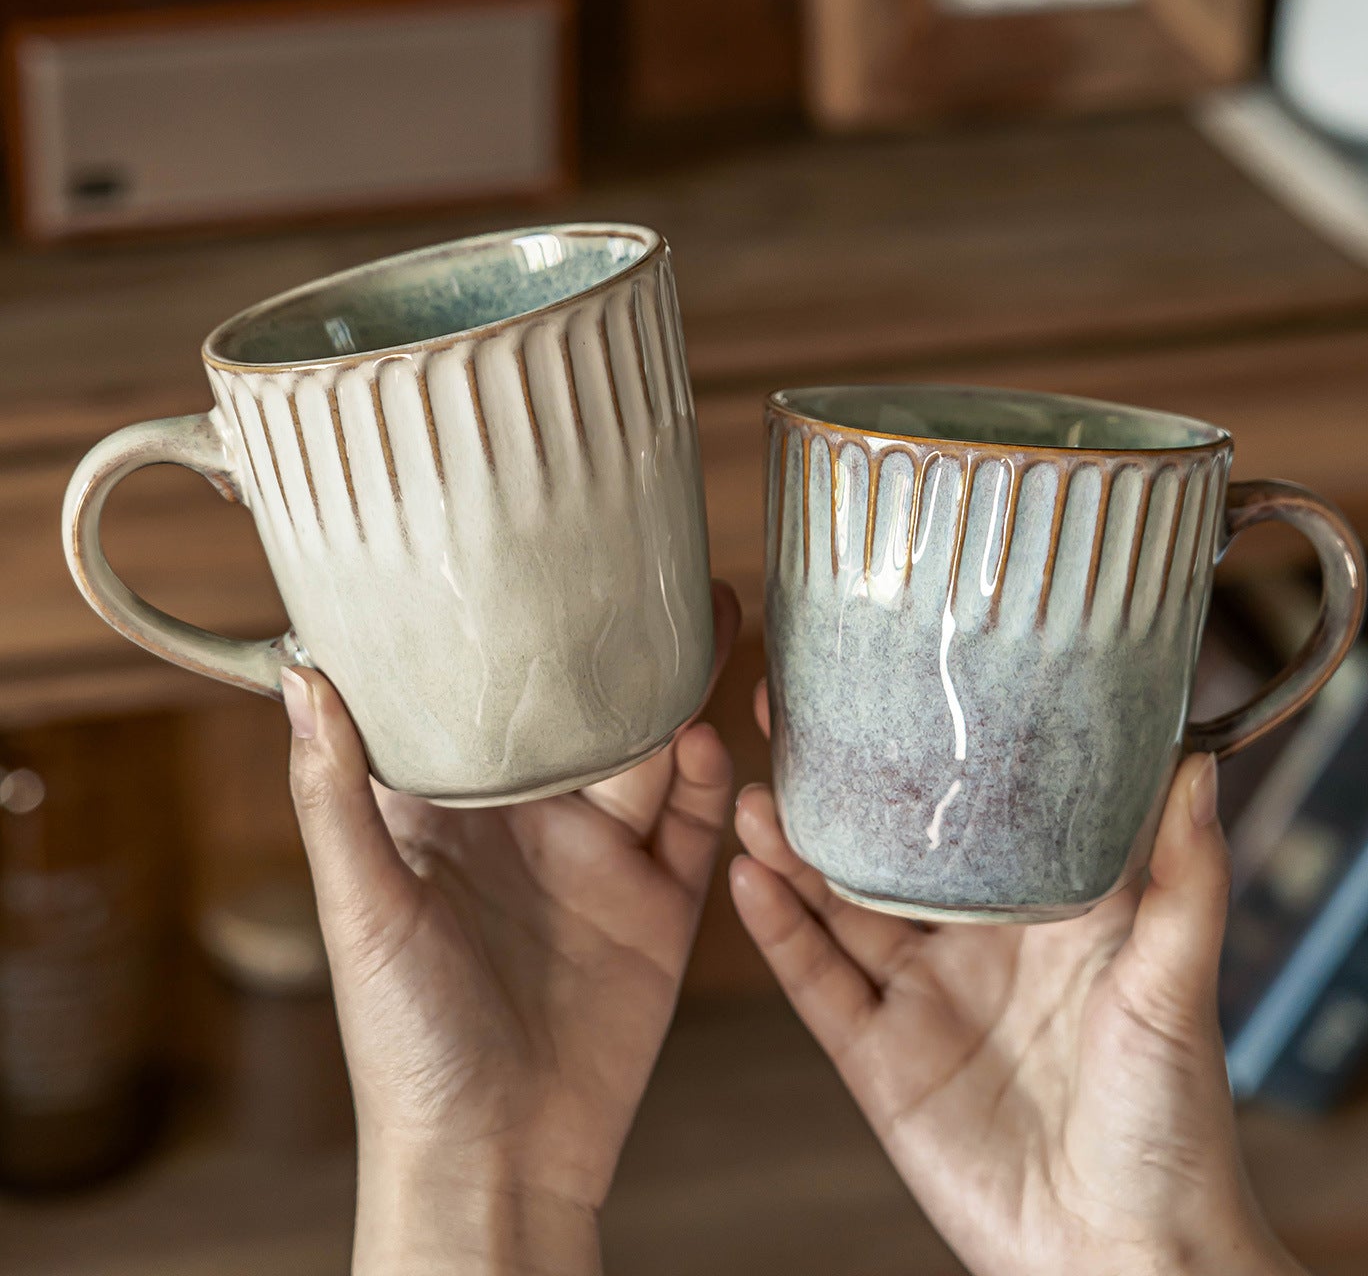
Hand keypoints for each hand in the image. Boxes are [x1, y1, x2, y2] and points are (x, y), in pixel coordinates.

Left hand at [281, 583, 739, 1275]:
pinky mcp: (660, 906)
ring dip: (682, 693)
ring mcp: (604, 860)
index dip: (516, 636)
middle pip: (591, 713)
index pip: (491, 701)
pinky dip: (712, 787)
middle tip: (660, 573)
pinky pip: (698, 829)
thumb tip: (304, 672)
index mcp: (461, 811)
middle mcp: (537, 822)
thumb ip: (336, 796)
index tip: (535, 561)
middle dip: (625, 647)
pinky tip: (710, 747)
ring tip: (710, 624)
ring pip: (655, 754)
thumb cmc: (404, 1042)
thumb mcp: (359, 908)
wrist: (495, 1158)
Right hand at [732, 684, 1304, 1275]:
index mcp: (1039, 910)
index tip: (888, 685)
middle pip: (884, 847)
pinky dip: (779, 933)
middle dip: (836, 786)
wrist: (1129, 1257)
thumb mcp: (1177, 982)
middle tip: (788, 716)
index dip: (925, 751)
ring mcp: (921, 999)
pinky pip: (819, 984)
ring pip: (837, 905)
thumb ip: (1183, 878)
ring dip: (792, 850)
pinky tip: (748, 880)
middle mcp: (971, 943)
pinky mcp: (880, 1059)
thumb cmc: (1174, 1121)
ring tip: (756, 792)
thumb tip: (1197, 763)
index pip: (970, 810)